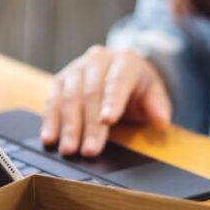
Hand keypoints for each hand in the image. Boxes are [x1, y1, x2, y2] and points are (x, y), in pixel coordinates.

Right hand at [40, 45, 171, 156]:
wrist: (122, 70)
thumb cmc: (138, 87)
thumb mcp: (155, 94)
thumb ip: (158, 106)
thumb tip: (161, 119)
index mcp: (125, 61)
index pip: (117, 81)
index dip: (112, 101)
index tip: (108, 121)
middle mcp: (98, 59)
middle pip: (92, 93)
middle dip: (89, 124)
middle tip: (88, 150)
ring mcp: (77, 68)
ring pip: (70, 96)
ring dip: (68, 126)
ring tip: (68, 149)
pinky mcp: (61, 79)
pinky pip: (53, 100)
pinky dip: (50, 120)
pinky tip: (49, 138)